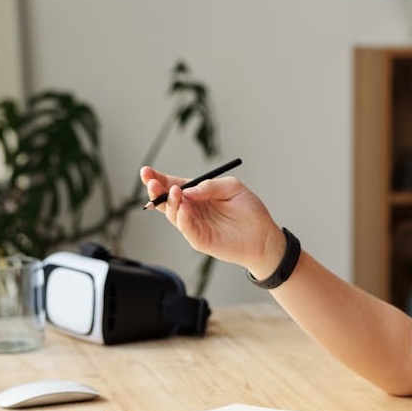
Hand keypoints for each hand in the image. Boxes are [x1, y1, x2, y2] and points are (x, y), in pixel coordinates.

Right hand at [139, 165, 284, 276]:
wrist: (264, 236)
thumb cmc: (249, 211)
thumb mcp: (232, 187)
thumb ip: (210, 185)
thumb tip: (189, 190)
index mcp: (196, 194)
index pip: (172, 185)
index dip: (158, 179)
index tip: (147, 171)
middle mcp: (191, 209)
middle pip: (166, 199)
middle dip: (156, 190)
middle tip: (151, 182)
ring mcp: (194, 225)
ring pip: (172, 214)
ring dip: (169, 202)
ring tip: (174, 192)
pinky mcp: (199, 239)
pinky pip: (186, 228)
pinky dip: (182, 218)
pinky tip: (183, 208)